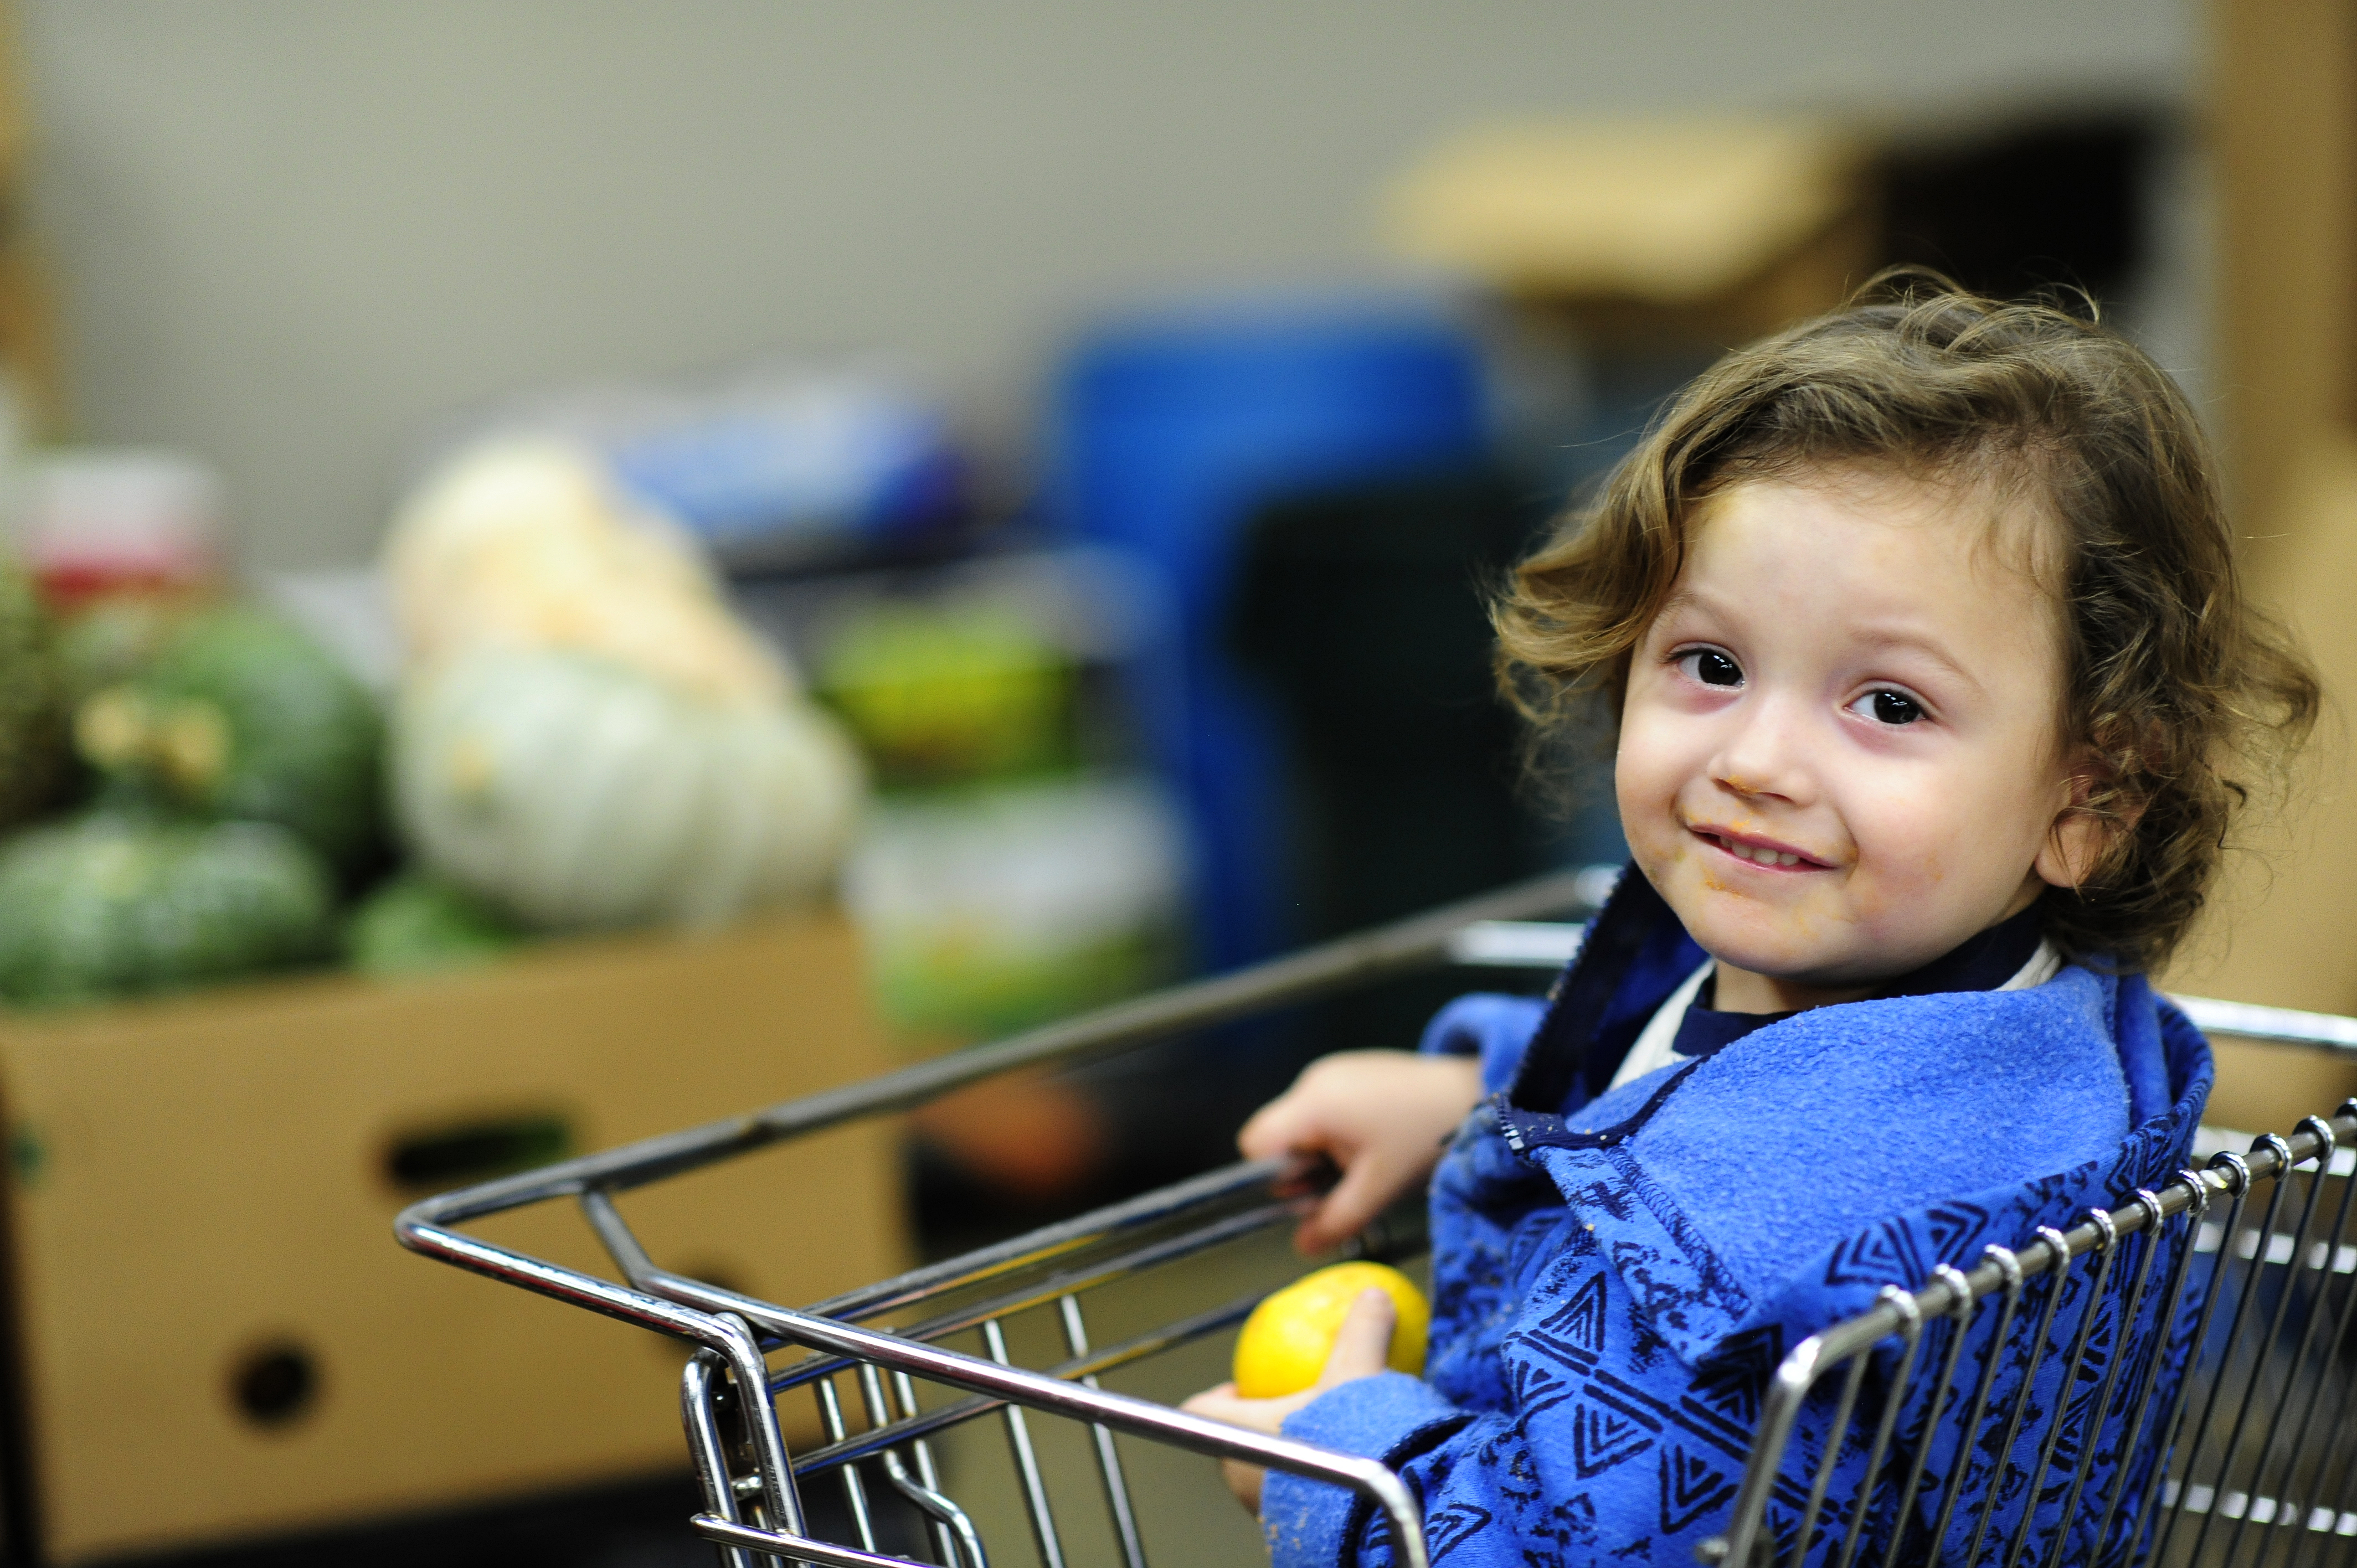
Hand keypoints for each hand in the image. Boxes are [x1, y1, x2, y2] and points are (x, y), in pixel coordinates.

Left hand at [1181, 1287, 1397, 1514]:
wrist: (1376, 1507)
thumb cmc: (1350, 1438)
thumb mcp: (1358, 1371)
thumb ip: (1362, 1330)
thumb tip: (1374, 1295)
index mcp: (1235, 1432)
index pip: (1200, 1409)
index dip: (1217, 1395)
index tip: (1243, 1385)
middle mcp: (1239, 1474)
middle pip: (1231, 1443)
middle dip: (1256, 1426)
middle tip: (1286, 1410)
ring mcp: (1262, 1509)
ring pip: (1262, 1475)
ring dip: (1282, 1457)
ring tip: (1319, 1439)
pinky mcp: (1291, 1531)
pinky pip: (1290, 1501)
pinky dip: (1307, 1484)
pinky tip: (1343, 1472)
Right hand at [1241, 1051, 1483, 1252]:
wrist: (1477, 1093)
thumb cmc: (1427, 1137)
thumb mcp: (1379, 1189)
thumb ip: (1335, 1220)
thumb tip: (1301, 1247)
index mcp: (1315, 1104)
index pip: (1255, 1144)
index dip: (1272, 1177)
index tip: (1309, 1191)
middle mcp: (1314, 1080)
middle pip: (1278, 1136)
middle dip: (1303, 1168)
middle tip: (1346, 1182)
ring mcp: (1333, 1071)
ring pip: (1302, 1125)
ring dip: (1323, 1152)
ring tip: (1368, 1161)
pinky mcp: (1350, 1071)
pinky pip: (1323, 1110)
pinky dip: (1339, 1133)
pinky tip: (1376, 1141)